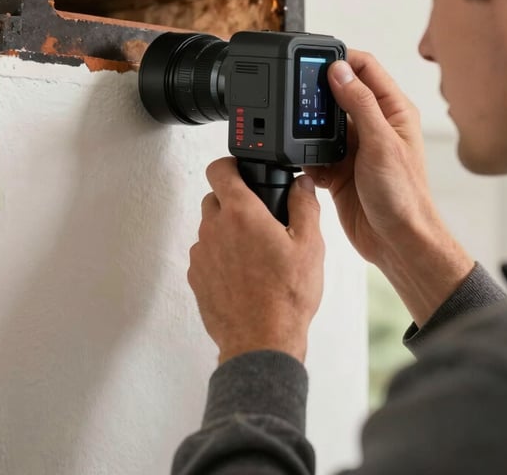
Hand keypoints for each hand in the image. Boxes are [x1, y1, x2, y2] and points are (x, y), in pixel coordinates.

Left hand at [188, 157, 323, 364]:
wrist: (261, 341)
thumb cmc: (285, 297)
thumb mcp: (309, 246)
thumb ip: (304, 206)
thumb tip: (302, 185)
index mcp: (242, 214)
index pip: (219, 169)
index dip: (229, 165)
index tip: (240, 171)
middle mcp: (215, 228)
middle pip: (215, 198)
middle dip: (233, 202)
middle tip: (258, 220)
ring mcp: (202, 253)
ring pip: (210, 228)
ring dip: (227, 232)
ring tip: (254, 254)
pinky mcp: (196, 276)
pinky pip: (205, 254)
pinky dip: (219, 257)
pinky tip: (243, 274)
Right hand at [306, 50, 472, 325]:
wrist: (397, 242)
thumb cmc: (404, 197)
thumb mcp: (382, 144)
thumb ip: (360, 104)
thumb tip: (339, 70)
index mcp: (392, 111)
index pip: (365, 68)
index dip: (340, 58)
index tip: (315, 59)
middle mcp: (372, 125)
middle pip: (338, 92)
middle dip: (317, 92)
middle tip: (298, 94)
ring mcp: (354, 147)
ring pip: (322, 123)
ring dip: (308, 126)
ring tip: (298, 129)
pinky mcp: (338, 169)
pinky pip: (313, 152)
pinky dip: (305, 154)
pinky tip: (304, 159)